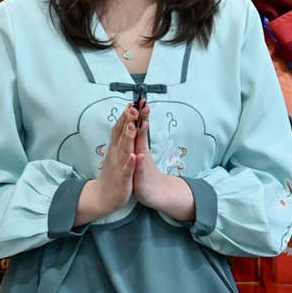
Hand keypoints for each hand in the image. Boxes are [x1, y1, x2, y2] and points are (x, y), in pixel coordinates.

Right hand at [75, 103, 138, 225]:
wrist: (102, 196)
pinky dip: (130, 163)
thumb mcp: (115, 154)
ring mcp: (119, 165)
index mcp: (116, 148)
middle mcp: (116, 154)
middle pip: (122, 134)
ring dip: (128, 137)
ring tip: (133, 126)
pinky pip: (127, 170)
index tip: (133, 102)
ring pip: (124, 149)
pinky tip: (133, 155)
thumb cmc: (112, 174)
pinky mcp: (123, 179)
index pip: (120, 128)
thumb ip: (120, 139)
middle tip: (133, 107)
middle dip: (128, 121)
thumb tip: (124, 124)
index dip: (127, 116)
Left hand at [132, 101, 194, 220]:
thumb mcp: (139, 154)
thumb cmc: (143, 172)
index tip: (138, 99)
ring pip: (141, 147)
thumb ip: (138, 139)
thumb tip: (137, 123)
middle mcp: (141, 152)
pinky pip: (141, 168)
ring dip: (143, 135)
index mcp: (138, 146)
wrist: (154, 193)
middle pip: (141, 132)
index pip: (137, 126)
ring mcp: (142, 164)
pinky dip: (140, 161)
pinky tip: (141, 155)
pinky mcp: (142, 177)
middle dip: (142, 118)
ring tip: (144, 122)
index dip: (137, 113)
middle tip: (144, 104)